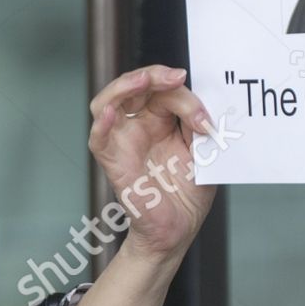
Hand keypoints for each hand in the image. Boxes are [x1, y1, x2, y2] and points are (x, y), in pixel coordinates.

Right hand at [88, 64, 217, 261]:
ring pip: (107, 102)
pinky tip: (109, 114)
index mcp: (161, 121)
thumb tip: (200, 107)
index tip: (205, 116)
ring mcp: (123, 143)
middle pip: (134, 87)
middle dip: (154, 75)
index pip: (164, 92)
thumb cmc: (188, 193)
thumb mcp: (202, 151)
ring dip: (124, 86)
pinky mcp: (115, 163)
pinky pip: (99, 140)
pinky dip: (101, 124)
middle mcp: (138, 127)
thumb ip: (197, 126)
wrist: (179, 230)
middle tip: (177, 77)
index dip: (185, 96)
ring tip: (144, 80)